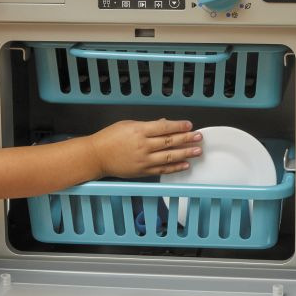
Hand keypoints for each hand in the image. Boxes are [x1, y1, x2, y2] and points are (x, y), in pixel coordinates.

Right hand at [88, 119, 202, 177]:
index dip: (179, 126)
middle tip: (199, 137)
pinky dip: (175, 168)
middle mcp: (143, 146)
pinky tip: (185, 165)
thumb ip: (148, 125)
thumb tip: (165, 124)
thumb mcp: (128, 124)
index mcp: (139, 131)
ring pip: (169, 157)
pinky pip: (162, 170)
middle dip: (187, 139)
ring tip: (197, 151)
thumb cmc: (109, 138)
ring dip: (185, 154)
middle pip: (170, 142)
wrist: (96, 156)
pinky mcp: (142, 171)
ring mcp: (143, 160)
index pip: (164, 127)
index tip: (189, 125)